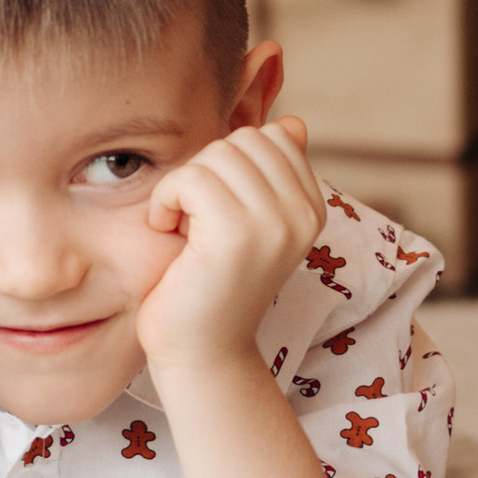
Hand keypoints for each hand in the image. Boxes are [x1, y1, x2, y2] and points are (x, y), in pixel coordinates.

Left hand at [134, 116, 324, 385]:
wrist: (201, 353)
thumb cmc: (211, 285)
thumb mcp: (247, 221)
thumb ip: (269, 174)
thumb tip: (292, 124)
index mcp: (311, 207)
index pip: (271, 137)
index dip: (229, 165)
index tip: (218, 212)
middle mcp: (302, 214)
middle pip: (243, 140)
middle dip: (207, 172)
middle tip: (196, 221)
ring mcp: (275, 223)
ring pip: (215, 156)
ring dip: (183, 188)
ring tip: (184, 230)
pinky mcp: (238, 235)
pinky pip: (190, 179)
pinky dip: (165, 202)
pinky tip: (169, 234)